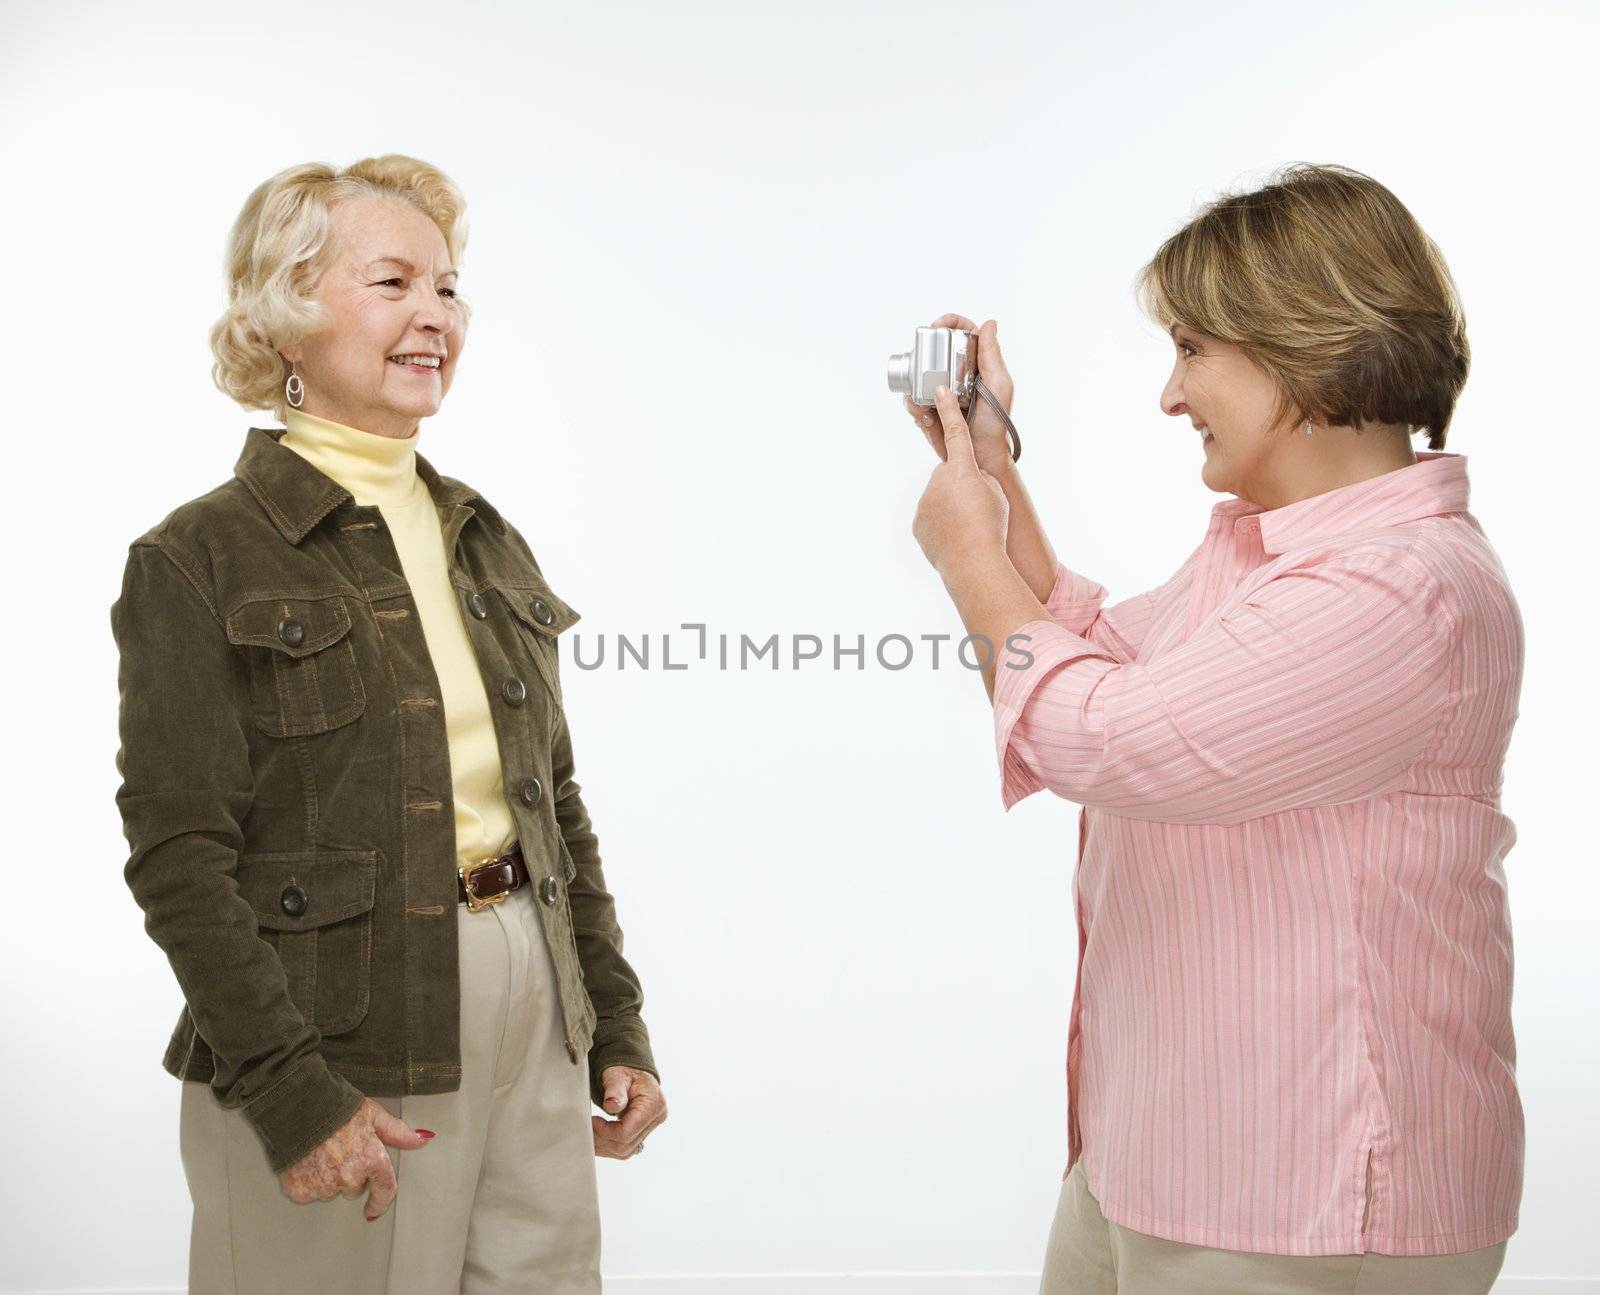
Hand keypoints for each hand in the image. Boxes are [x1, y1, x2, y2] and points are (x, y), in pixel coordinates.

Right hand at [277, 1096, 434, 1220]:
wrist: (296, 1105)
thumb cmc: (336, 1107)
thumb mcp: (373, 1115)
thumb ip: (397, 1132)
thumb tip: (422, 1139)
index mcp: (370, 1158)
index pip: (384, 1189)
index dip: (381, 1201)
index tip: (374, 1209)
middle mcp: (349, 1176)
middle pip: (354, 1188)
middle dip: (350, 1174)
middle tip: (341, 1151)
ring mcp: (323, 1185)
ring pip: (331, 1191)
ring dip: (329, 1177)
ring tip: (322, 1152)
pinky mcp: (300, 1189)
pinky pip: (308, 1192)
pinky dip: (308, 1180)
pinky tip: (307, 1160)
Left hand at [593, 1065, 666, 1159]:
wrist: (631, 1070)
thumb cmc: (624, 1070)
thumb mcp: (617, 1075)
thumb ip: (615, 1089)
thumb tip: (612, 1105)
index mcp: (653, 1104)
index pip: (627, 1131)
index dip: (606, 1131)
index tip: (592, 1120)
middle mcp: (656, 1118)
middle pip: (626, 1145)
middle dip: (602, 1140)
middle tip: (586, 1128)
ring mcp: (650, 1127)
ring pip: (625, 1151)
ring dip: (604, 1146)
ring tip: (589, 1133)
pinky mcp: (642, 1132)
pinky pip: (625, 1148)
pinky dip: (608, 1146)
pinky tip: (597, 1138)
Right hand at [902, 313, 1015, 477]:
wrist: (982, 457)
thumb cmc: (996, 423)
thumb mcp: (999, 385)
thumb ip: (992, 355)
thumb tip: (989, 323)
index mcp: (976, 363)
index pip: (961, 332)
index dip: (949, 323)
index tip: (937, 325)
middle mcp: (956, 373)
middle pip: (933, 351)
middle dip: (923, 356)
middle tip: (923, 365)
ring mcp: (940, 391)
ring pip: (917, 377)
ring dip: (916, 388)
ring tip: (927, 406)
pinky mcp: (928, 409)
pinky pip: (912, 401)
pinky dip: (915, 408)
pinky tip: (927, 418)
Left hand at [913, 384, 1009, 576]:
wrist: (973, 561)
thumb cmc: (991, 525)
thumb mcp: (996, 493)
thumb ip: (980, 478)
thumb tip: (968, 479)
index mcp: (961, 468)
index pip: (955, 432)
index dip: (948, 410)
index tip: (939, 390)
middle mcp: (938, 480)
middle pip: (950, 479)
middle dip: (961, 489)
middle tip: (976, 509)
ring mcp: (925, 502)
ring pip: (940, 500)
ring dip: (953, 510)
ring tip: (969, 528)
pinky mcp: (919, 523)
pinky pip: (933, 520)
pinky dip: (944, 527)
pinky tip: (957, 538)